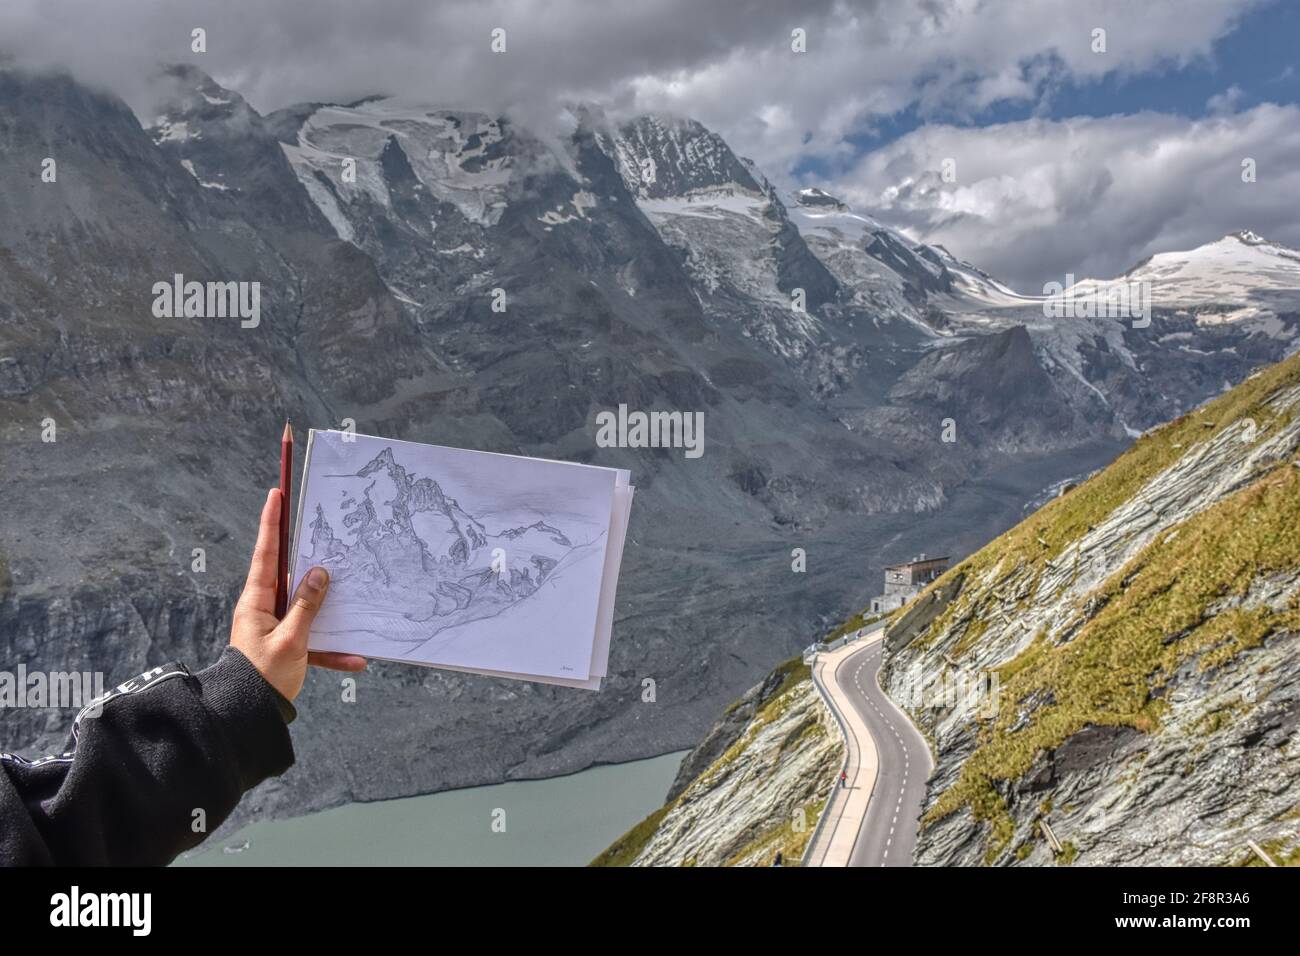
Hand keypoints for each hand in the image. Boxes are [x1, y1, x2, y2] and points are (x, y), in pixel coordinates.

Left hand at [230, 488, 365, 700]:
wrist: (248, 715)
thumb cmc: (262, 676)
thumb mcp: (290, 640)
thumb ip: (306, 605)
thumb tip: (319, 573)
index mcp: (257, 600)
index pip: (267, 553)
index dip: (272, 523)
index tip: (276, 494)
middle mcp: (266, 608)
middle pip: (292, 575)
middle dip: (313, 558)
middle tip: (329, 533)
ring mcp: (278, 626)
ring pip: (310, 608)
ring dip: (331, 610)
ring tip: (353, 596)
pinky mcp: (290, 646)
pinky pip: (316, 641)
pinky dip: (334, 650)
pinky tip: (355, 660)